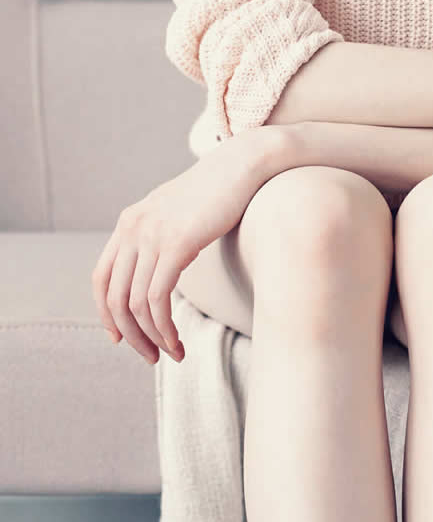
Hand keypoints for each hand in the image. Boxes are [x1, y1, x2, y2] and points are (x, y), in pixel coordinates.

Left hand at [91, 127, 283, 365]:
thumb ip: (160, 235)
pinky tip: (178, 340)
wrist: (243, 165)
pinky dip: (165, 328)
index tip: (122, 338)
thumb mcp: (177, 212)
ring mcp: (153, 235)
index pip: (101, 278)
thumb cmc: (218, 192)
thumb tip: (160, 268)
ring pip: (136, 304)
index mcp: (129, 222)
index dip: (107, 314)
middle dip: (130, 335)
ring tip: (173, 353)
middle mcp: (133, 228)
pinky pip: (158, 299)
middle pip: (114, 297)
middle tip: (150, 356)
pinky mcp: (177, 243)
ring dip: (152, 337)